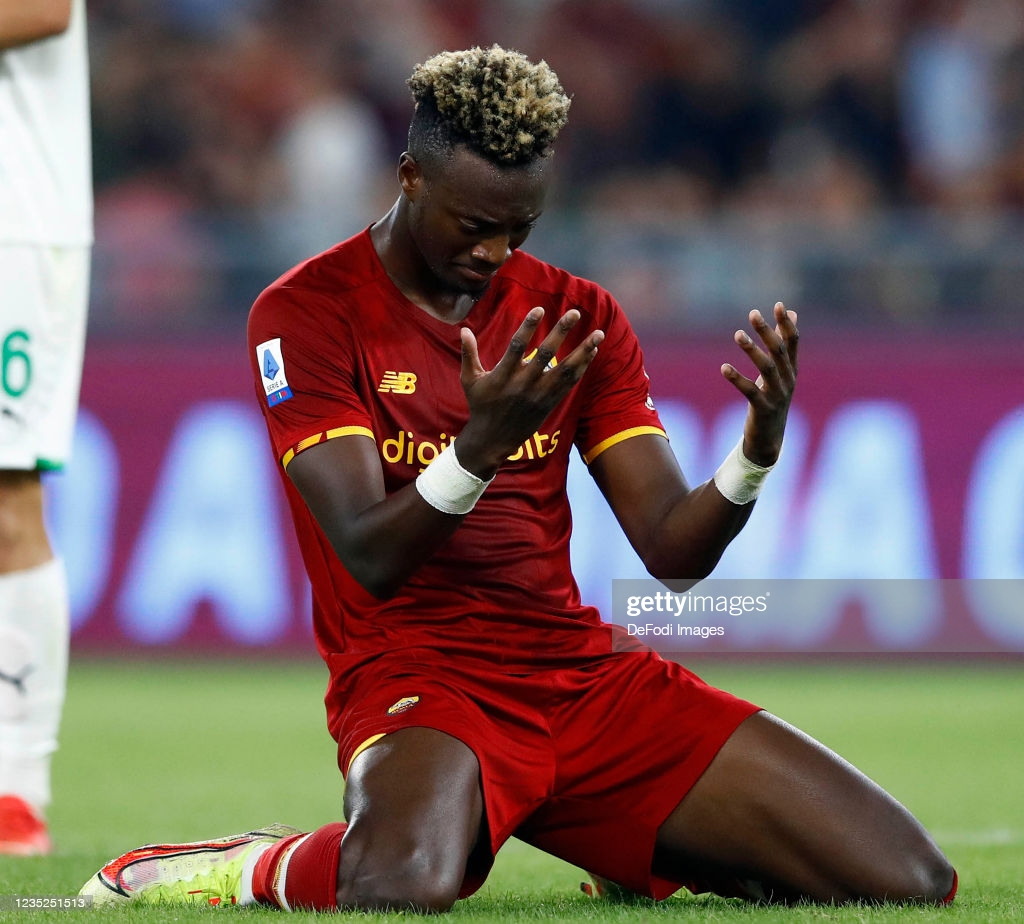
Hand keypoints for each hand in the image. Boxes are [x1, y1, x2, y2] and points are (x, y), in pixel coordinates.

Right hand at [455, 307, 604, 476]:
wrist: (494, 438)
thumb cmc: (480, 405)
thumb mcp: (469, 380)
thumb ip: (468, 353)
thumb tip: (463, 329)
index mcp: (503, 375)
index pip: (517, 347)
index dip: (528, 327)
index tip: (539, 309)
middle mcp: (523, 384)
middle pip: (546, 354)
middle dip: (561, 332)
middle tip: (574, 313)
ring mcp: (539, 394)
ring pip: (565, 370)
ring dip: (583, 351)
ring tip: (599, 333)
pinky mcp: (549, 402)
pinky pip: (569, 383)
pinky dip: (582, 367)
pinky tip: (592, 351)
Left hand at [720, 301, 798, 466]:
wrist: (770, 438)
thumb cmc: (772, 399)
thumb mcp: (781, 372)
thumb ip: (784, 344)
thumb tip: (792, 313)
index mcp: (791, 370)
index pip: (792, 342)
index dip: (786, 324)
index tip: (778, 305)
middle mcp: (788, 380)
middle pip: (778, 351)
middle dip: (767, 331)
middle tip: (753, 313)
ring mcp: (777, 395)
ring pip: (766, 368)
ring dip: (752, 350)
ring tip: (738, 334)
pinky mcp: (763, 409)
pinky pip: (750, 391)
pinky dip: (737, 378)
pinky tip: (724, 367)